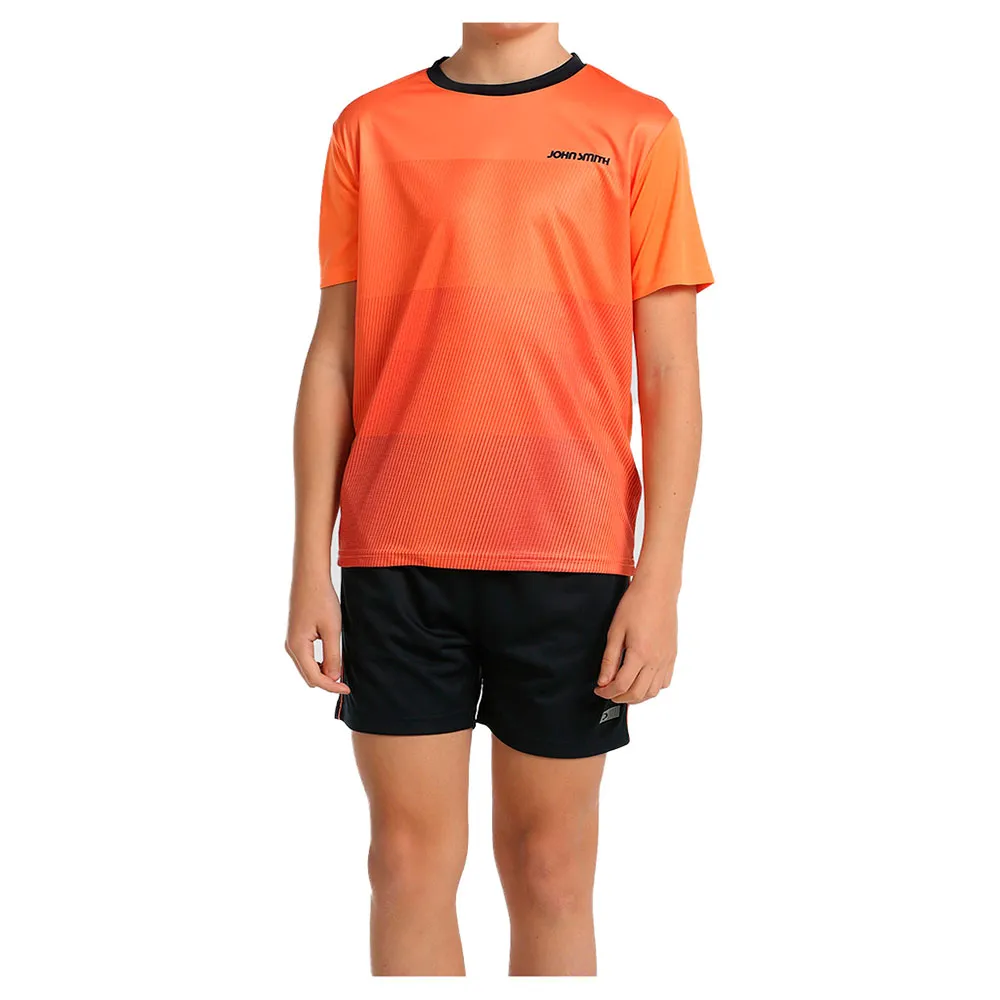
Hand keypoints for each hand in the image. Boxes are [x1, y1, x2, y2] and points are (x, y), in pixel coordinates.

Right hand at [285, 575, 349, 693]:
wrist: (309, 578)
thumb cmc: (321, 600)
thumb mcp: (332, 629)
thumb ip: (333, 655)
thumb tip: (333, 677)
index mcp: (298, 647)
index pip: (315, 677)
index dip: (332, 687)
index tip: (348, 689)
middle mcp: (291, 647)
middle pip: (309, 676)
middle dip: (327, 682)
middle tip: (346, 682)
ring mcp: (292, 642)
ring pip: (307, 668)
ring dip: (323, 672)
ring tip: (342, 670)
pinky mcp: (296, 636)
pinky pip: (306, 657)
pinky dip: (319, 663)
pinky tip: (332, 659)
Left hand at [595, 574, 676, 703]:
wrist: (657, 591)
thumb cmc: (635, 605)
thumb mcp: (615, 631)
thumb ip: (609, 659)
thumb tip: (603, 680)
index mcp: (640, 654)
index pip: (622, 685)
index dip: (607, 692)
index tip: (599, 689)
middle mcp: (656, 660)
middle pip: (638, 694)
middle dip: (620, 698)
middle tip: (608, 692)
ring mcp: (666, 659)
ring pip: (653, 692)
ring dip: (637, 696)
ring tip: (624, 689)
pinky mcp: (672, 655)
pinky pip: (665, 682)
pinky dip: (652, 688)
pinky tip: (642, 680)